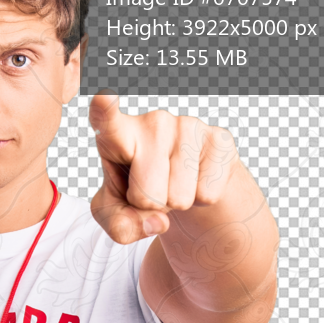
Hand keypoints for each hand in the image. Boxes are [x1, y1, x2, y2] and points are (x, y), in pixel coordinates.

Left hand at [88, 93, 240, 244]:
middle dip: (150, 207)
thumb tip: (156, 222)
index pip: (108, 122)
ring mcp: (188, 126)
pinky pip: (207, 194)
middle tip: (153, 190)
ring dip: (176, 203)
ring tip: (174, 184)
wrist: (184, 184)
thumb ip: (119, 226)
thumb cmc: (139, 191)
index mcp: (117, 136)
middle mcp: (153, 123)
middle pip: (147, 195)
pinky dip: (201, 201)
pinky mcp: (220, 138)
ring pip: (179, 198)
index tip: (103, 96)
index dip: (105, 111)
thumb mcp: (116, 214)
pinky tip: (197, 180)